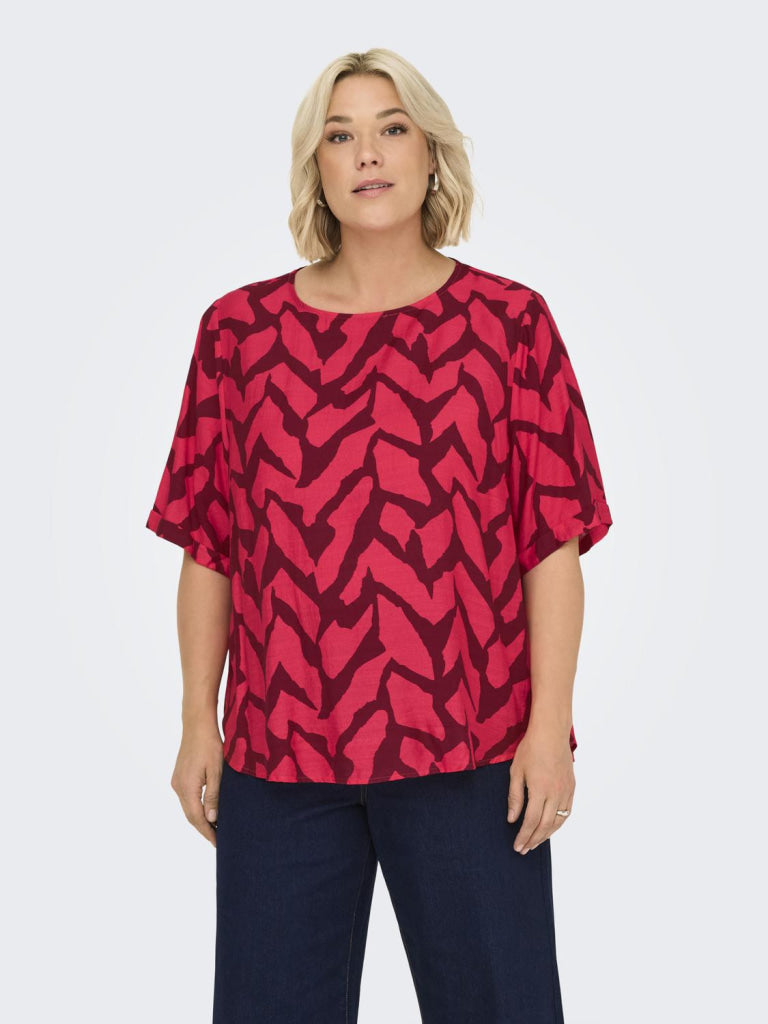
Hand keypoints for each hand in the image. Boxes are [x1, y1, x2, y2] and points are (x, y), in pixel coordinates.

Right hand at [170, 717, 223, 847]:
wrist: (197, 724)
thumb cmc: (210, 745)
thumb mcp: (217, 771)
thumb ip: (213, 796)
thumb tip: (212, 818)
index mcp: (187, 787)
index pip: (197, 818)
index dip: (208, 832)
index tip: (219, 843)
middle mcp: (178, 787)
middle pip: (190, 816)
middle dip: (204, 829)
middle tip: (219, 840)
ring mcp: (177, 781)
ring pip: (188, 807)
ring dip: (200, 819)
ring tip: (216, 828)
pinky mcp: (179, 776)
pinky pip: (187, 798)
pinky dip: (196, 807)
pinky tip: (207, 810)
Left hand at [506, 727, 574, 853]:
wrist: (551, 733)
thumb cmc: (531, 749)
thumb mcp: (516, 771)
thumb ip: (515, 796)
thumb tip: (512, 819)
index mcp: (540, 790)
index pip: (532, 821)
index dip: (524, 836)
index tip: (517, 846)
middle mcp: (556, 793)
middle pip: (545, 825)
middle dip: (534, 839)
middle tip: (524, 850)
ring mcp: (566, 791)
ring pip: (558, 821)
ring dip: (547, 834)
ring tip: (535, 842)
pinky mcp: (571, 787)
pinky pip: (567, 811)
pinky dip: (558, 822)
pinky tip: (551, 827)